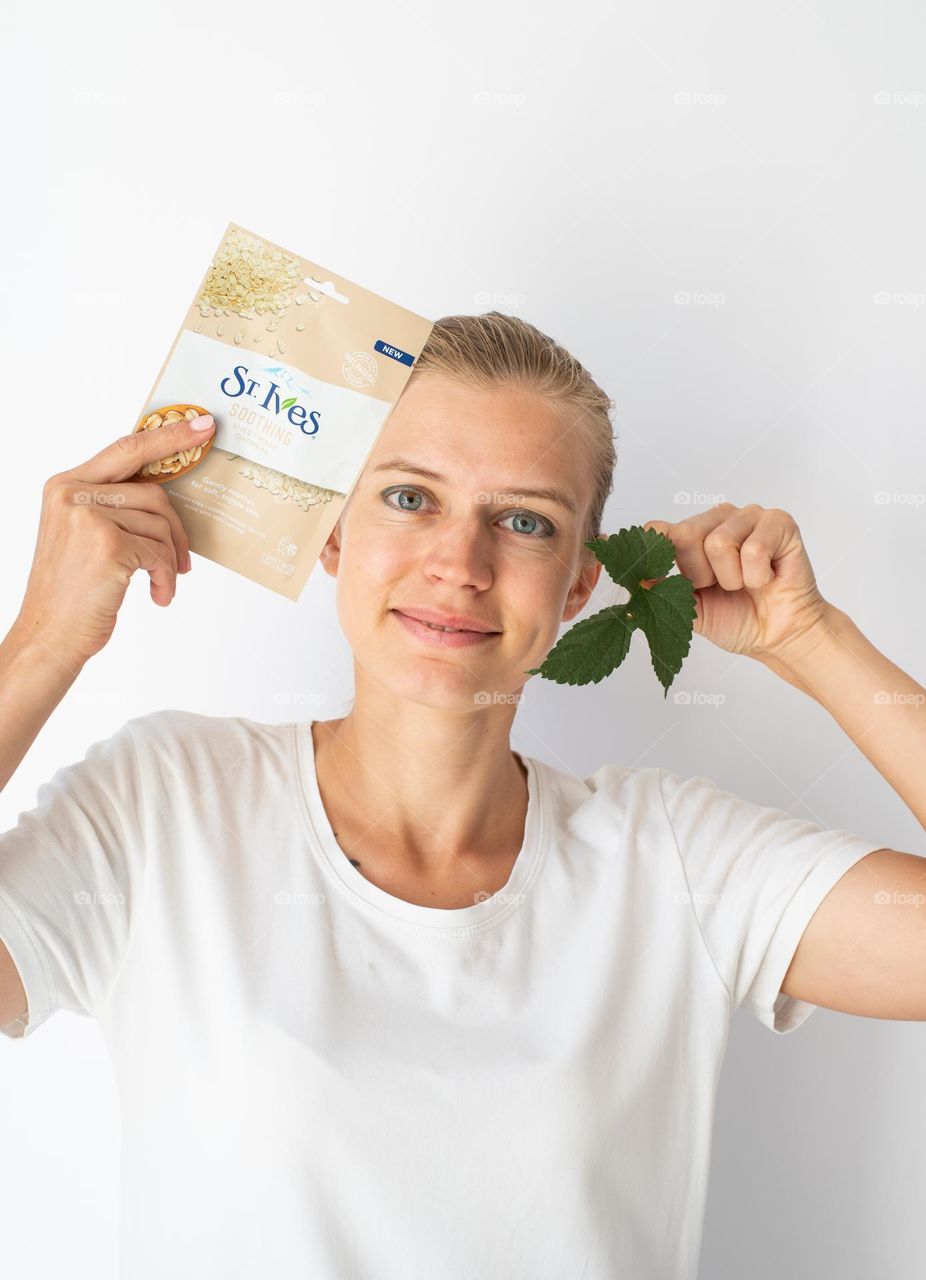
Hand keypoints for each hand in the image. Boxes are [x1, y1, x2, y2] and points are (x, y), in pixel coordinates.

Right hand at [14, 414, 215, 668]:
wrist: (49, 636)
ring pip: (159, 525)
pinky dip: (165, 578)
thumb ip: (114, 507)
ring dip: (169, 560)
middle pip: (153, 491)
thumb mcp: (83, 536)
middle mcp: (72, 493)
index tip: (203, 425)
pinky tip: (157, 595)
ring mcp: (88, 517)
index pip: (127, 448)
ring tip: (163, 583)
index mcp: (66, 485)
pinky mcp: (107, 544)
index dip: (169, 435)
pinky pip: (159, 553)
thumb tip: (165, 498)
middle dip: (177, 528)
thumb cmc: (72, 592)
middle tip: (186, 557)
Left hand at [641, 502, 830, 661]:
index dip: (656, 558)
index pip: (657, 529)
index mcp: (690, 535)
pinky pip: (753, 548)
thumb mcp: (686, 608)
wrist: (778, 636)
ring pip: (719, 541)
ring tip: (745, 584)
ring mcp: (748, 516)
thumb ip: (657, 588)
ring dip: (732, 578)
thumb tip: (630, 576)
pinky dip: (758, 576)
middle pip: (684, 533)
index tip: (668, 584)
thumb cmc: (737, 618)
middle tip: (721, 587)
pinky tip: (767, 578)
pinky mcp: (778, 521)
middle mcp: (716, 519)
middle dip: (700, 574)